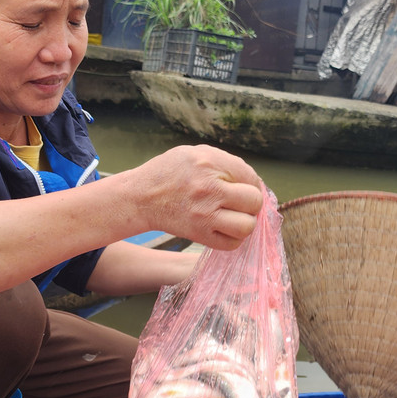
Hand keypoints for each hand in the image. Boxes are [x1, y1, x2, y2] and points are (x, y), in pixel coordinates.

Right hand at [129, 145, 264, 249]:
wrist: (141, 197)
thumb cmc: (170, 172)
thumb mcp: (196, 153)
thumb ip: (226, 164)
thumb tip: (255, 184)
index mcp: (209, 163)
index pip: (251, 177)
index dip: (250, 184)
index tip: (239, 187)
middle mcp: (208, 189)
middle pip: (254, 202)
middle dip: (251, 203)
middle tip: (239, 203)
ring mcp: (204, 215)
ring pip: (246, 226)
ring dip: (245, 223)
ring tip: (234, 217)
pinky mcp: (199, 235)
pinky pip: (231, 244)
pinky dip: (233, 238)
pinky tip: (224, 228)